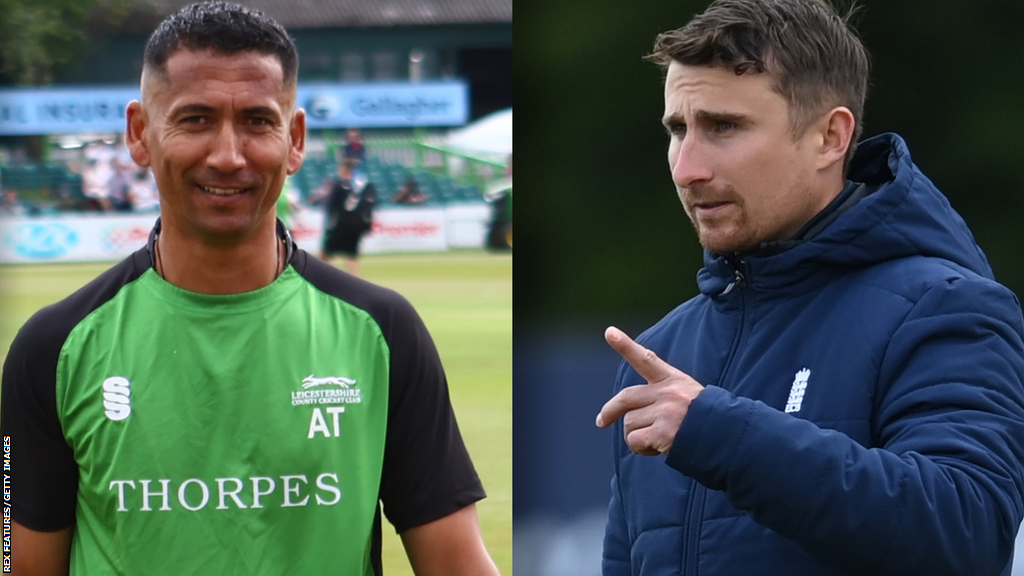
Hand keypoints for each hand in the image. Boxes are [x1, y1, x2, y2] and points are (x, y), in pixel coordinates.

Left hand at [596, 326, 703, 455]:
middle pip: (626, 398)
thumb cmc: (708, 421)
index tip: (609, 331)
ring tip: (657, 441)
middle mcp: (668, 393)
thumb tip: (629, 413)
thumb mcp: (690, 397)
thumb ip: (662, 397)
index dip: (626, 346)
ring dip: (636, 437)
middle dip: (610, 410)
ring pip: (629, 423)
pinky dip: (641, 449)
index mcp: (674, 380)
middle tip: (601, 421)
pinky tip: (658, 450)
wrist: (729, 439)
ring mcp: (665, 412)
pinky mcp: (662, 433)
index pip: (646, 359)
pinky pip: (635, 441)